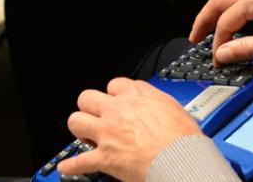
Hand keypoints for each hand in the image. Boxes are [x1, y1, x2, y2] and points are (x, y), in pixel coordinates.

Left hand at [58, 78, 199, 181]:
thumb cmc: (184, 140)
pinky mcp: (104, 157)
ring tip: (84, 135)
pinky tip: (67, 167)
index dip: (114, 94)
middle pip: (87, 98)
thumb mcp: (175, 109)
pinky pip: (79, 161)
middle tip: (96, 117)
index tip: (115, 101)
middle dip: (89, 107)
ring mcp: (108, 133)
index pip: (115, 84)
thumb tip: (159, 106)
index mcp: (137, 98)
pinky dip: (72, 166)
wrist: (181, 160)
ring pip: (76, 121)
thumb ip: (159, 103)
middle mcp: (118, 111)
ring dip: (79, 129)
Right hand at [189, 0, 252, 64]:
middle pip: (219, 1)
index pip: (225, 21)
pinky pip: (245, 0)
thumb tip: (224, 53)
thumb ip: (247, 49)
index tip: (218, 59)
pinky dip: (233, 13)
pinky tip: (237, 25)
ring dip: (218, 14)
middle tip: (196, 37)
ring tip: (211, 30)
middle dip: (204, 19)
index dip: (218, 42)